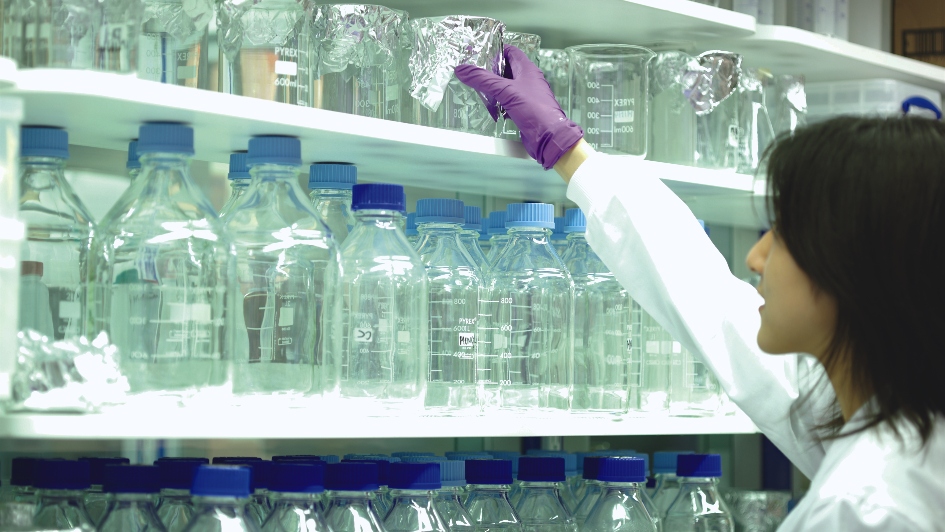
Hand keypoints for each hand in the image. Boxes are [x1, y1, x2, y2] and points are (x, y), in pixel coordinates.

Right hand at [455, 45, 583, 169]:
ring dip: (493, 88)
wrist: (548, 136)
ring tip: (476, 89)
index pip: (510, 51)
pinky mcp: (524, 110)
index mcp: (527, 69)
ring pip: (506, 87)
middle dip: (490, 70)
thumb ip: (482, 80)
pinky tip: (489, 107)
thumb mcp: (505, 91)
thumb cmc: (531, 108)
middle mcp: (528, 79)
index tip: (479, 53)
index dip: (496, 50)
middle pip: (506, 69)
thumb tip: (460, 69)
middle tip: (473, 72)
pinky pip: (508, 102)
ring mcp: (527, 95)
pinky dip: (498, 103)